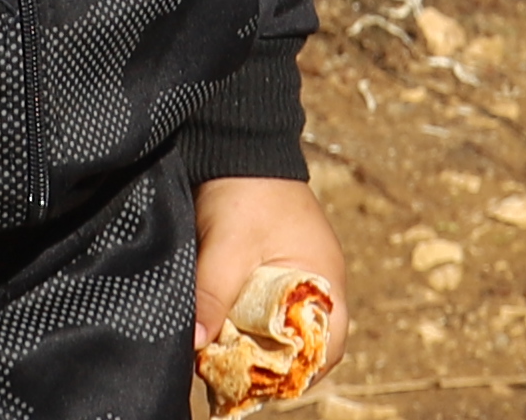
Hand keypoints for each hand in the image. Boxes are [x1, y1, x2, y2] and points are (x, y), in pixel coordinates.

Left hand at [195, 175, 347, 404]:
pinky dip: (242, 324)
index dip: (298, 373)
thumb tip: (196, 344)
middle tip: (229, 373)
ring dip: (252, 343)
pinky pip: (263, 312)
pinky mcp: (271, 271)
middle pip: (302, 346)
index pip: (328, 348)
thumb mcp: (228, 244)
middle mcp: (317, 284)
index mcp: (325, 280)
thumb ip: (214, 293)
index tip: (259, 382)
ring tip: (218, 354)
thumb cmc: (245, 190)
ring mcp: (296, 278)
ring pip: (279, 330)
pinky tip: (216, 329)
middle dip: (268, 363)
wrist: (237, 142)